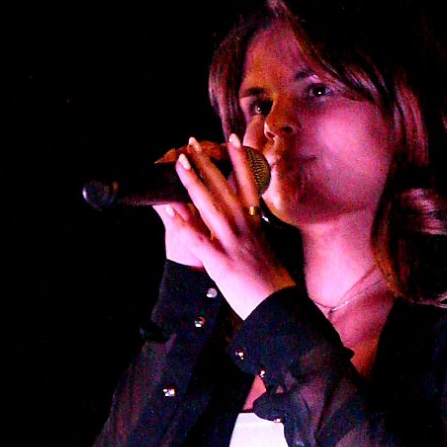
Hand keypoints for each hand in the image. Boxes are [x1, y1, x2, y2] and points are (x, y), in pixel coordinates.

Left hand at [166, 136, 294, 316]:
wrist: (278, 307)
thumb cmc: (273, 282)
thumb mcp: (266, 248)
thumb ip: (254, 230)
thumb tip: (248, 217)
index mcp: (256, 224)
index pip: (249, 184)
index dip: (240, 160)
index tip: (232, 139)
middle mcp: (245, 227)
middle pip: (224, 188)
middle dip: (208, 164)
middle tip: (193, 143)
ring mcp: (232, 243)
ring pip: (210, 206)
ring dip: (193, 182)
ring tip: (180, 163)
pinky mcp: (221, 262)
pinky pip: (197, 239)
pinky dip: (182, 223)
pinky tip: (168, 209)